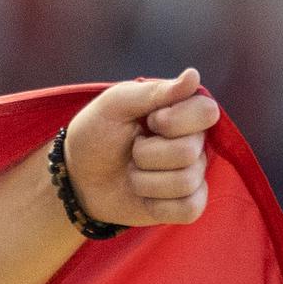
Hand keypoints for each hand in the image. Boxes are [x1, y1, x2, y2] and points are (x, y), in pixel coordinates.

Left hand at [61, 68, 221, 230]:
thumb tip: (194, 75)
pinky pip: (189, 208)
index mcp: (184, 111)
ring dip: (144, 180)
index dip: (173, 121)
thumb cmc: (96, 134)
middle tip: (132, 150)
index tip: (148, 121)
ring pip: (185, 182)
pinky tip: (143, 196)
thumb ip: (154, 91)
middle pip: (189, 151)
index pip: (206, 112)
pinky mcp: (186, 204)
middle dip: (146, 154)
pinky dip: (157, 205)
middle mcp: (195, 142)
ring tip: (132, 172)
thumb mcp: (115, 105)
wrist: (76, 178)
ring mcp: (193, 174)